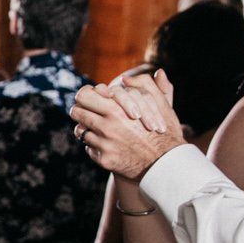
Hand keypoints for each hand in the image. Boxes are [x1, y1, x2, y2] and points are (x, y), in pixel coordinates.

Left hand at [71, 78, 185, 179]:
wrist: (167, 164)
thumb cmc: (164, 131)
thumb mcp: (160, 104)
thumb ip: (145, 85)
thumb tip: (126, 79)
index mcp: (117, 109)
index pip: (83, 95)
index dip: (86, 95)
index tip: (91, 97)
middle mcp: (107, 127)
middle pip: (76, 112)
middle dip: (81, 110)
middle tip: (86, 111)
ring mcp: (104, 144)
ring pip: (81, 131)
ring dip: (88, 128)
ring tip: (98, 128)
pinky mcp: (105, 160)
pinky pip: (89, 148)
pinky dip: (96, 145)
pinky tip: (107, 144)